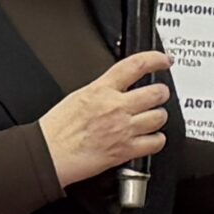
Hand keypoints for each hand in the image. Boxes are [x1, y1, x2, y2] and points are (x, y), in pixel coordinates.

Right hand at [40, 51, 171, 188]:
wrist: (50, 154)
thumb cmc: (57, 129)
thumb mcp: (78, 96)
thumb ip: (102, 90)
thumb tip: (118, 87)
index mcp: (101, 90)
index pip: (136, 65)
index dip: (155, 59)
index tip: (164, 61)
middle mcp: (116, 107)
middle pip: (156, 93)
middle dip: (161, 93)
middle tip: (159, 94)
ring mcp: (123, 129)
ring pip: (159, 117)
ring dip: (159, 117)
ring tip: (152, 118)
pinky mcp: (126, 150)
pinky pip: (155, 142)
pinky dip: (156, 140)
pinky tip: (150, 138)